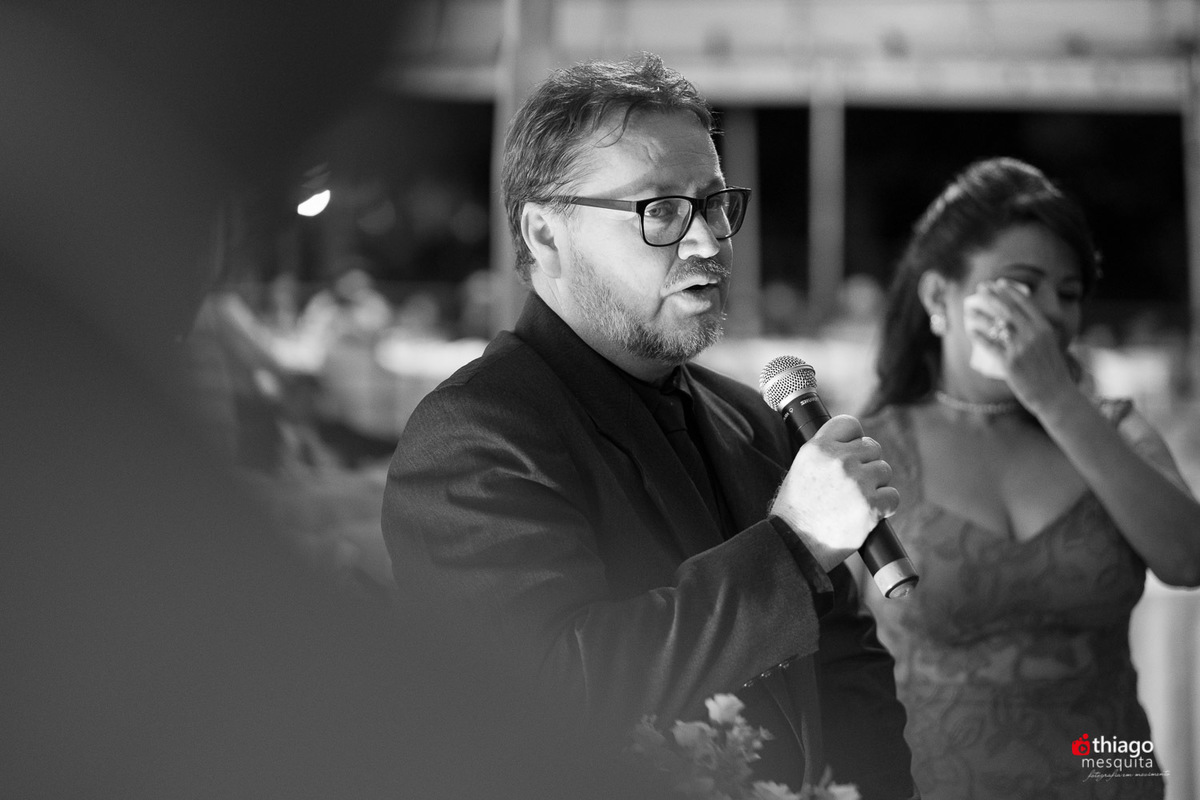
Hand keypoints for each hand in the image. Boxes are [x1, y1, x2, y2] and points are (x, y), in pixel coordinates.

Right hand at [770, 415, 898, 571]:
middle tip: (853, 484)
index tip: (853, 450)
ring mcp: (856, 483)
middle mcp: (838, 460)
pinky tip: (869, 513)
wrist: (794, 545)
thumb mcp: (801, 468)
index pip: (850, 424)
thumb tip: (854, 445)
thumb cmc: (796, 510)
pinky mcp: (871, 506)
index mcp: (818, 448)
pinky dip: (885, 506)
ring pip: (884, 470)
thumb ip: (826, 453)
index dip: (854, 437)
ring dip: (876, 485)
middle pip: (872, 447)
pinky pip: (892, 496)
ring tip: (857, 501)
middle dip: (867, 464)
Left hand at [964, 279, 1076, 411]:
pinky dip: (979, 336)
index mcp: (1045, 328)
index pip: (1025, 303)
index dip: (1010, 291)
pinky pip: (990, 346)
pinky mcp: (1010, 363)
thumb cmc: (1053, 372)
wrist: (1056, 395)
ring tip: (970, 308)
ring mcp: (1021, 348)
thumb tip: (1018, 322)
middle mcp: (1033, 335)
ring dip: (980, 314)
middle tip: (980, 288)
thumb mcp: (1050, 345)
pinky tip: (970, 330)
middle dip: (992, 296)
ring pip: (996, 325)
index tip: (999, 283)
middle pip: (1007, 310)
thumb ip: (1037, 333)